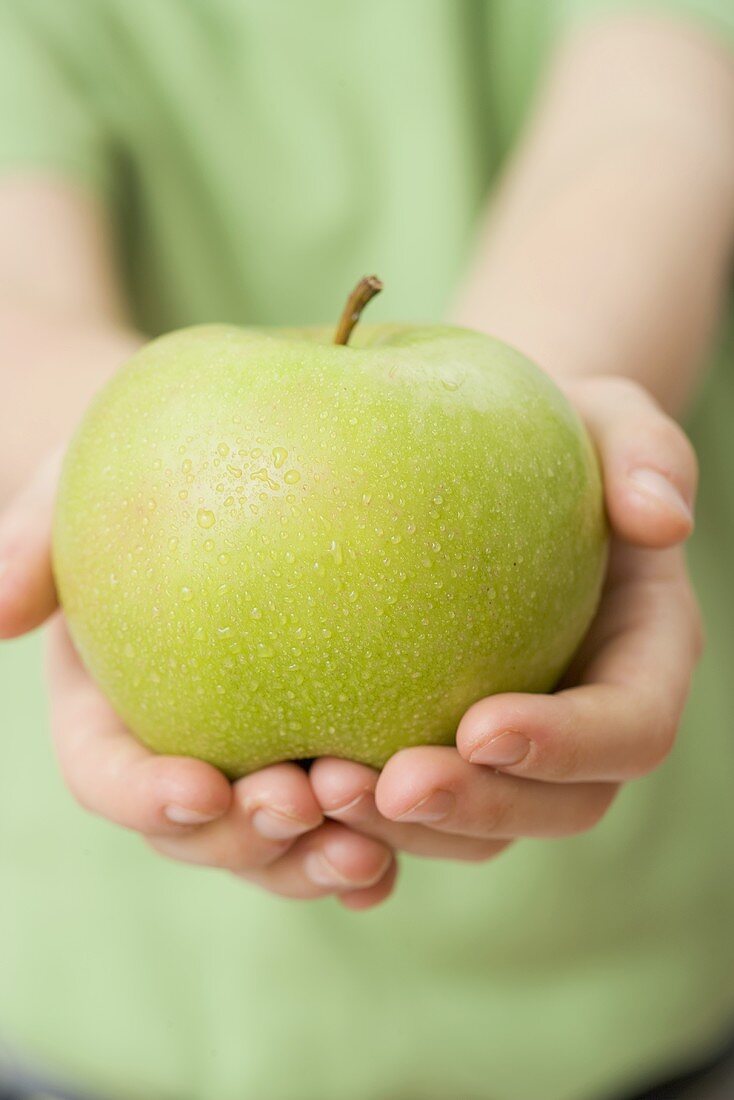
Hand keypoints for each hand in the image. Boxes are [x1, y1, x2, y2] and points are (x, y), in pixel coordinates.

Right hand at [0, 458, 394, 910]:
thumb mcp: (80, 481)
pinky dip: (381, 843)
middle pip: (199, 834)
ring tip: (366, 848)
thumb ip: (34, 543)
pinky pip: (353, 818)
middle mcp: (182, 750)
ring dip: (317, 859)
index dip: (146, 794)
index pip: (108, 774)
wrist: (232, 468)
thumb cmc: (147, 465)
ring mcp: (256, 759)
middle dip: (245, 839)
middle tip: (300, 806)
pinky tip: (419, 837)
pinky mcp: (329, 746)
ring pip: (277, 848)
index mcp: (108, 709)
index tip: (202, 787)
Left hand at [309, 377, 702, 861]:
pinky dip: (351, 828)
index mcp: (640, 660)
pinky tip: (282, 801)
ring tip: (315, 791)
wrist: (481, 463)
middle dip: (473, 810)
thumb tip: (663, 519)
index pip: (630, 729)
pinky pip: (402, 813)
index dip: (568, 744)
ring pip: (472, 830)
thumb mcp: (607, 419)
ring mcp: (508, 751)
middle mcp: (581, 725)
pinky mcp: (436, 751)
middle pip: (553, 808)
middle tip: (386, 784)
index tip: (480, 726)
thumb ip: (648, 456)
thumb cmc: (549, 434)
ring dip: (400, 831)